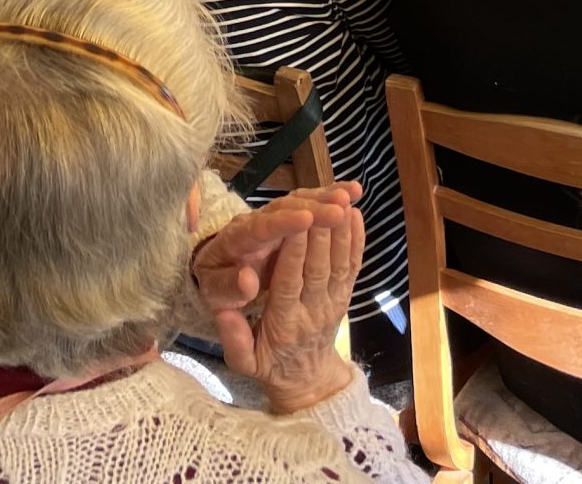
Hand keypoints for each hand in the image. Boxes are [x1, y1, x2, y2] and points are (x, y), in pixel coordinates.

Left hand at [191, 182, 355, 320]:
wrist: (216, 271)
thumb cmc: (217, 287)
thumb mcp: (216, 295)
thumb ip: (228, 289)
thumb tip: (247, 281)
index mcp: (235, 240)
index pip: (259, 228)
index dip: (282, 222)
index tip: (306, 218)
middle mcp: (254, 220)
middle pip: (284, 208)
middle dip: (313, 206)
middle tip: (341, 208)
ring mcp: (271, 215)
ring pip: (299, 200)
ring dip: (325, 196)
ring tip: (351, 195)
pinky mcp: (286, 217)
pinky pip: (309, 202)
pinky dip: (330, 195)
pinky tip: (352, 192)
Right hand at [212, 189, 363, 413]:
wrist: (307, 379)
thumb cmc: (269, 364)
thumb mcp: (243, 362)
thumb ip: (233, 338)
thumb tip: (224, 313)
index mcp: (284, 323)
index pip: (289, 284)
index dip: (293, 254)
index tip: (295, 224)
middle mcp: (313, 311)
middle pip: (318, 269)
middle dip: (319, 235)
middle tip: (319, 203)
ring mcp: (333, 304)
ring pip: (340, 265)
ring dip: (341, 232)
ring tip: (341, 201)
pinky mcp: (345, 297)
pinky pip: (353, 267)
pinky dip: (357, 240)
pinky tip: (356, 215)